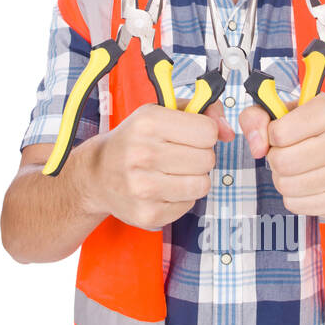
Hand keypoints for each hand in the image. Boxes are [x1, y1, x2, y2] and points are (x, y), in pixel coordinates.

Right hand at [76, 101, 234, 230]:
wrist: (96, 175)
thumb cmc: (133, 140)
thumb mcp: (159, 112)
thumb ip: (201, 111)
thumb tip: (229, 131)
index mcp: (147, 123)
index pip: (207, 131)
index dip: (204, 132)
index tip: (189, 134)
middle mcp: (142, 154)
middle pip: (208, 158)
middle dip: (199, 156)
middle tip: (179, 155)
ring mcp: (144, 188)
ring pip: (202, 184)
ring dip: (194, 178)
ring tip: (173, 172)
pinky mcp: (148, 214)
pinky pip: (189, 204)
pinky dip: (182, 197)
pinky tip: (163, 189)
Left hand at [238, 93, 324, 216]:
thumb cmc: (309, 130)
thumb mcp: (280, 113)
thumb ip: (256, 118)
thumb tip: (257, 148)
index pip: (279, 133)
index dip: (270, 136)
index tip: (280, 134)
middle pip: (282, 162)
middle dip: (274, 159)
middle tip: (285, 154)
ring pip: (287, 185)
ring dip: (281, 178)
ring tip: (294, 168)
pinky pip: (296, 204)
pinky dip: (292, 197)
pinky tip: (304, 184)